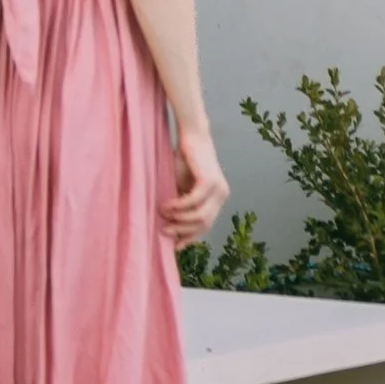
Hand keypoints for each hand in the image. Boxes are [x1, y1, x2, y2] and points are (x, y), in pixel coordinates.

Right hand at [167, 124, 227, 243]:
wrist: (191, 137)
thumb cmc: (185, 161)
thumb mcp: (182, 188)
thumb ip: (181, 206)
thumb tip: (169, 229)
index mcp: (218, 199)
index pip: (206, 226)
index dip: (190, 237)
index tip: (175, 246)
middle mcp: (222, 195)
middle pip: (203, 225)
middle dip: (182, 230)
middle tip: (163, 229)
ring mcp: (218, 189)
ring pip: (199, 217)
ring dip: (179, 219)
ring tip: (162, 213)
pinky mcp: (210, 181)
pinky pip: (193, 202)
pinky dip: (178, 206)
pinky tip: (166, 204)